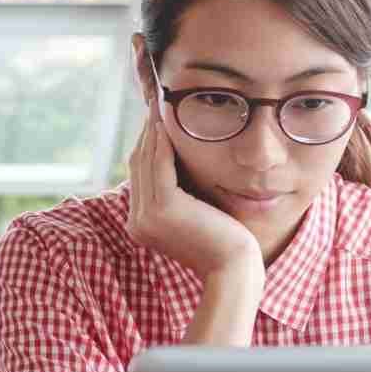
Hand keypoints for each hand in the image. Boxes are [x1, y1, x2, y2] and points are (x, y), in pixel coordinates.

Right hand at [127, 90, 261, 280]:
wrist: (233, 269)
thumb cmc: (222, 244)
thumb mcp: (193, 215)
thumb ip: (179, 194)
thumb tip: (176, 160)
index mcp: (141, 225)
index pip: (140, 175)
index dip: (146, 144)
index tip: (157, 119)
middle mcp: (137, 222)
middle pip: (138, 164)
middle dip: (147, 132)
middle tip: (156, 103)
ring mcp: (146, 217)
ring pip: (145, 161)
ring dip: (152, 131)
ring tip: (161, 106)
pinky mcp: (163, 208)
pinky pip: (159, 165)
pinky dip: (161, 143)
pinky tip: (167, 124)